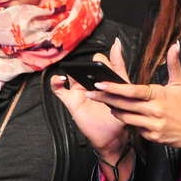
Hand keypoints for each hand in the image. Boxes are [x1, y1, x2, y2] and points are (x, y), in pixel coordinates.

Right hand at [50, 39, 131, 159]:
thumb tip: (117, 43)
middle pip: (84, 66)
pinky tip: (60, 79)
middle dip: (87, 66)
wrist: (114, 136)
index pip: (99, 61)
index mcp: (103, 77)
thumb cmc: (120, 113)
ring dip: (72, 71)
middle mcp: (90, 82)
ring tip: (77, 72)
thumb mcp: (124, 87)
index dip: (101, 60)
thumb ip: (119, 66)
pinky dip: (56, 82)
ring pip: (70, 74)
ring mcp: (79, 90)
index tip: (103, 63)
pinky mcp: (71, 101)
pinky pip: (58, 89)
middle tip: (94, 72)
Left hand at [89, 42, 180, 162]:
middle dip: (105, 98)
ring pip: (125, 118)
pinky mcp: (151, 137)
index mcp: (158, 95)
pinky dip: (128, 121)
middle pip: (123, 105)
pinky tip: (122, 114)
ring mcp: (152, 126)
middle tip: (90, 92)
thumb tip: (175, 45)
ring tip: (104, 101)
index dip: (114, 87)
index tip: (100, 83)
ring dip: (114, 110)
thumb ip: (174, 63)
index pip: (132, 91)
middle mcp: (154, 111)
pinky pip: (134, 128)